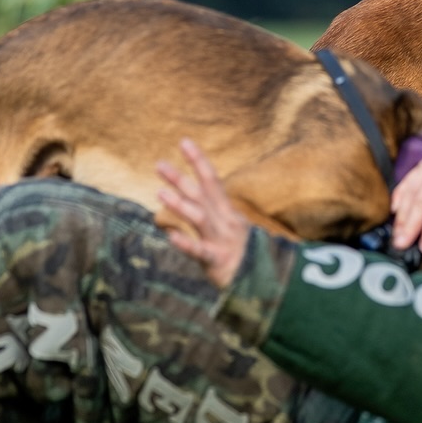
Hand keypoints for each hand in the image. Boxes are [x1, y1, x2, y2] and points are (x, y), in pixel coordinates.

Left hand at [157, 139, 249, 288]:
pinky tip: (171, 235)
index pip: (211, 180)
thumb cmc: (242, 253)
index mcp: (227, 211)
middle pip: (201, 195)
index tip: (184, 141)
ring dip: (180, 204)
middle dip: (180, 178)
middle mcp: (224, 220)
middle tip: (158, 164)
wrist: (263, 281)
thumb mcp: (228, 227)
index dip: (198, 160)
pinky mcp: (218, 261)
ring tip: (159, 193)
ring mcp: (222, 239)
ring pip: (200, 217)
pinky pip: (201, 251)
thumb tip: (186, 196)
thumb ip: (209, 211)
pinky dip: (186, 243)